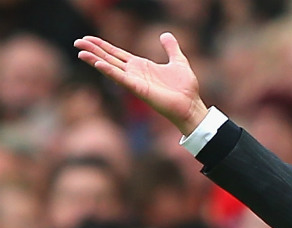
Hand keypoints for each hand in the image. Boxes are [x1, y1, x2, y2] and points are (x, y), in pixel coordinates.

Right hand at [75, 33, 207, 134]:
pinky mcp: (138, 89)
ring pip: (111, 68)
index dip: (102, 46)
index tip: (88, 38)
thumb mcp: (178, 61)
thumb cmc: (185, 88)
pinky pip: (121, 78)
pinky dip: (109, 71)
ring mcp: (134, 81)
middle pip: (109, 58)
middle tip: (77, 42)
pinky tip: (98, 64)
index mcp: (141, 66)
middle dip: (93, 50)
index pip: (117, 53)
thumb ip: (171, 48)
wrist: (191, 105)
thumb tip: (165, 34)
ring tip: (80, 52)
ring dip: (95, 60)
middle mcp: (134, 73)